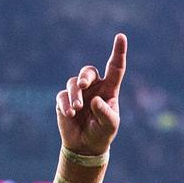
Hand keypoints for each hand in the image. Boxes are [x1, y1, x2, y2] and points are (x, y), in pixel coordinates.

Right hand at [56, 34, 127, 155]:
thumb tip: (94, 100)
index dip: (118, 52)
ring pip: (73, 83)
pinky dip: (65, 104)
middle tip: (83, 85)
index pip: (115, 68)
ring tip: (77, 109)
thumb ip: (105, 113)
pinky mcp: (64, 100)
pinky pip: (62, 96)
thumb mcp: (110, 126)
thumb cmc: (102, 133)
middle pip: (88, 71)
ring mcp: (78, 93)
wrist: (86, 146)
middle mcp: (93, 87)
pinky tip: (70, 114)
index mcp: (109, 90)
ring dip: (75, 95)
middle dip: (85, 76)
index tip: (121, 36)